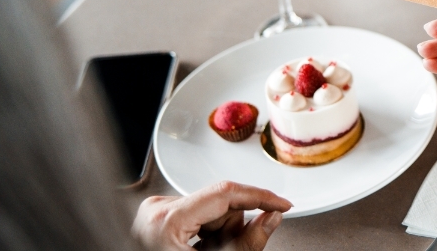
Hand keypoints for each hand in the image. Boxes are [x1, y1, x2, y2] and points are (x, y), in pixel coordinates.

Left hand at [132, 181, 291, 250]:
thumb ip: (246, 243)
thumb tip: (270, 219)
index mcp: (166, 219)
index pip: (226, 193)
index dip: (261, 197)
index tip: (281, 205)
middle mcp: (158, 209)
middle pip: (220, 204)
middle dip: (232, 228)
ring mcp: (155, 213)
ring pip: (210, 211)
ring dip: (218, 234)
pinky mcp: (157, 218)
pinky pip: (196, 217)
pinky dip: (205, 236)